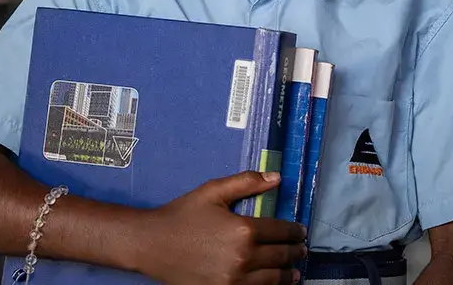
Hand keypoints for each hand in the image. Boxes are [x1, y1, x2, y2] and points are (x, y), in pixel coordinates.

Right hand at [133, 171, 306, 284]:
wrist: (151, 245)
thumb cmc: (181, 215)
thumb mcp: (213, 192)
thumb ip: (246, 182)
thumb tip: (276, 178)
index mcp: (244, 230)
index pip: (282, 232)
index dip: (295, 232)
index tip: (301, 232)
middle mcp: (243, 258)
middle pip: (281, 256)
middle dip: (295, 252)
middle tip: (301, 250)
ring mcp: (233, 280)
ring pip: (273, 279)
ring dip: (287, 274)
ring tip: (294, 271)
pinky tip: (273, 283)